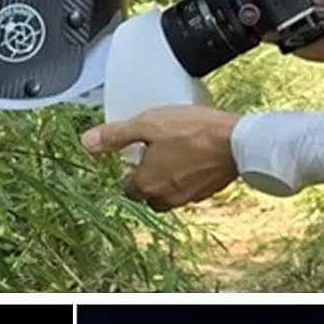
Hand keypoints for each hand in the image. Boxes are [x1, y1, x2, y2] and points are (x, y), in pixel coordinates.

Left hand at [82, 106, 241, 211]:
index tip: (137, 153)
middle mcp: (164, 198)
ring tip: (177, 153)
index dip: (131, 169)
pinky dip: (188, 178)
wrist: (236, 142)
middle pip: (148, 195)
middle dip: (148, 178)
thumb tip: (86, 143)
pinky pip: (190, 190)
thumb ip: (115, 135)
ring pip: (169, 194)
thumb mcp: (147, 125)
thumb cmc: (191, 131)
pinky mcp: (207, 194)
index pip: (128, 187)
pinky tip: (196, 158)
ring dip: (168, 179)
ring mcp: (188, 198)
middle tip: (156, 153)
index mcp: (146, 185)